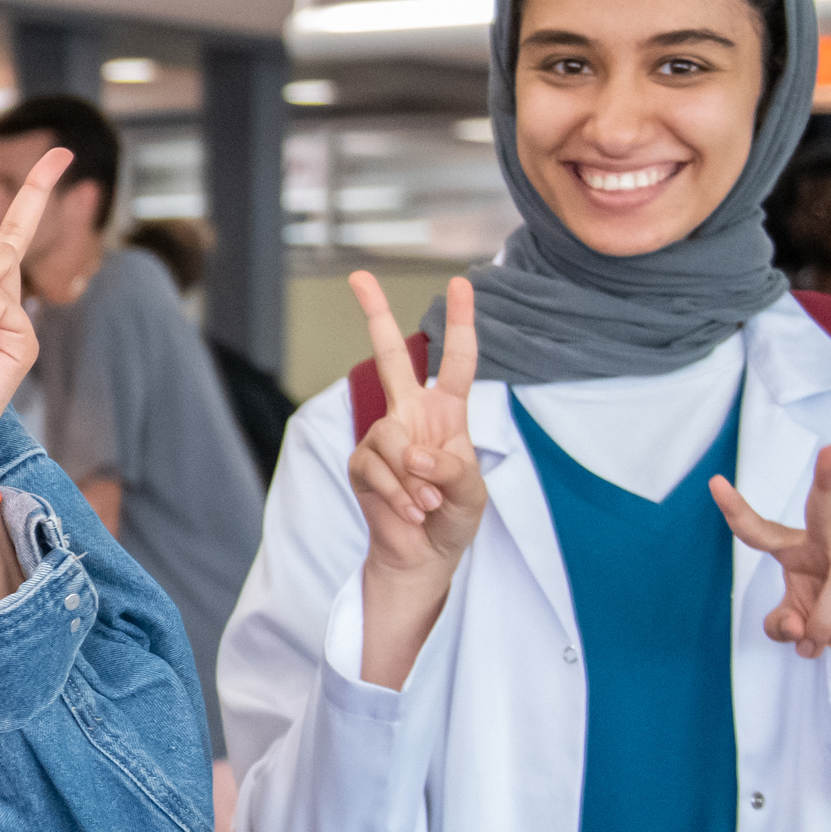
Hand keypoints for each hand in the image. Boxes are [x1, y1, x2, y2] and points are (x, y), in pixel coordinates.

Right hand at [347, 271, 485, 577]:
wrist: (422, 555)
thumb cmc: (452, 518)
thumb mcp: (472, 493)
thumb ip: (452, 470)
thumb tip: (416, 456)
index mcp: (447, 412)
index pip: (456, 360)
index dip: (461, 322)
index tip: (462, 283)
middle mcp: (410, 415)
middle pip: (392, 356)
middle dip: (374, 314)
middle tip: (358, 276)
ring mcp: (383, 438)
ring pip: (394, 440)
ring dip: (415, 481)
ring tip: (427, 505)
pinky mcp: (361, 464)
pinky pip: (378, 470)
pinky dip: (399, 496)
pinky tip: (410, 512)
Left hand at [710, 447, 830, 727]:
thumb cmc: (829, 615)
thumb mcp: (794, 625)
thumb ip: (780, 627)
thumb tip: (796, 628)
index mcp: (798, 548)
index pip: (761, 530)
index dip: (736, 510)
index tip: (715, 482)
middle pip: (825, 510)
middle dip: (827, 480)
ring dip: (825, 627)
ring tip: (823, 643)